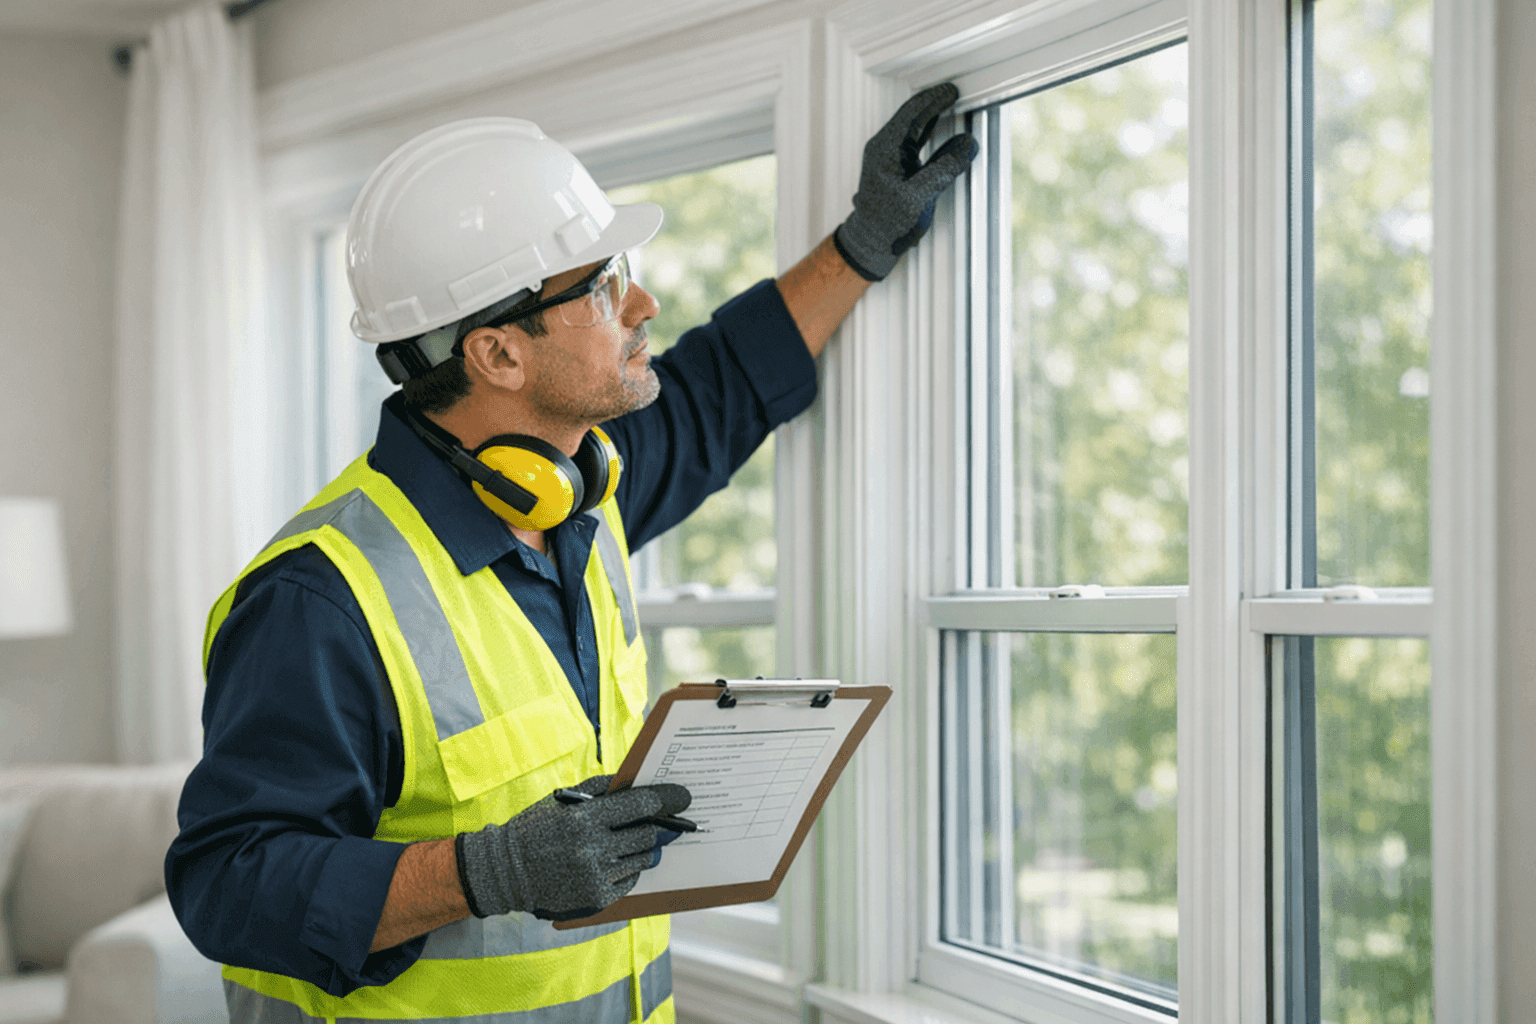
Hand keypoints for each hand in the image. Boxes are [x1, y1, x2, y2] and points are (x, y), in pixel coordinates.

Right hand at [456, 775, 692, 920]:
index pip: (640, 805)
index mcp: (583, 818)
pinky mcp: (595, 900)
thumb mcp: (565, 800)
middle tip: (658, 821)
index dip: (665, 799)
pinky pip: (630, 881)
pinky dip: (627, 870)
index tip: (681, 796)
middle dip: (654, 826)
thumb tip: (641, 783)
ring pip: (643, 859)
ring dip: (641, 848)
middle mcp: (591, 849)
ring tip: (627, 842)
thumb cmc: (537, 828)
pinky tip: (612, 862)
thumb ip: (603, 789)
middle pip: (647, 834)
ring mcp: (594, 877)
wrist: (505, 871)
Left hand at [833, 82, 979, 281]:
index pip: (912, 113)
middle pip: (910, 114)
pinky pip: (910, 139)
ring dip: (929, 114)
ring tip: (948, 103)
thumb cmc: (888, 224)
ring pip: (910, 125)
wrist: (870, 241)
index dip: (934, 99)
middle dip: (932, 101)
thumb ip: (943, 168)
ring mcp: (885, 156)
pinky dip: (926, 129)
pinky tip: (936, 127)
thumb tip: (967, 144)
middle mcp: (882, 148)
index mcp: (885, 150)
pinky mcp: (891, 165)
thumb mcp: (920, 198)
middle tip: (954, 92)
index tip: (952, 91)